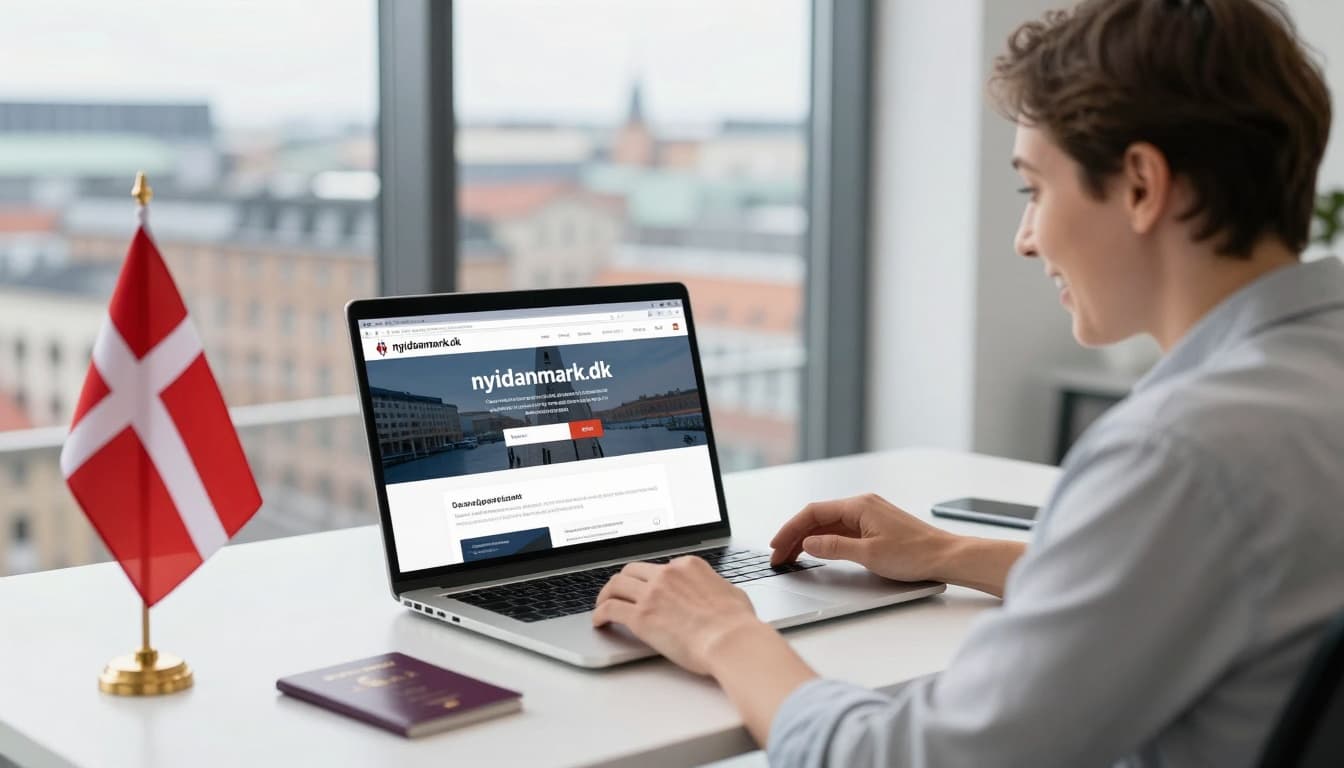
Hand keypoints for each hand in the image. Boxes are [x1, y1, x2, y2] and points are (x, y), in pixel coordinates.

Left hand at [592, 557, 766, 674]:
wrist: (731, 641)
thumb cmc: (737, 624)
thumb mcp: (732, 593)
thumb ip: (716, 588)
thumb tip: (716, 593)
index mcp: (688, 566)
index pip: (660, 567)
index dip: (651, 580)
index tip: (647, 589)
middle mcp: (667, 574)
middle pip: (633, 571)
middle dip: (624, 581)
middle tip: (619, 592)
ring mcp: (652, 593)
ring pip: (616, 584)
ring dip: (606, 594)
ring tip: (603, 604)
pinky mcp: (640, 616)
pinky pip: (610, 608)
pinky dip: (600, 613)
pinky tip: (599, 621)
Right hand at [769, 493, 957, 582]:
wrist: (946, 556)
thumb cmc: (916, 554)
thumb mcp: (869, 555)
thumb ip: (835, 547)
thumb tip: (809, 543)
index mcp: (859, 506)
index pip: (813, 513)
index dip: (790, 529)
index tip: (777, 545)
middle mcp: (862, 506)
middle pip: (818, 518)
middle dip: (795, 536)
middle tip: (779, 555)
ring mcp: (868, 516)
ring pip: (828, 524)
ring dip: (807, 539)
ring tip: (791, 557)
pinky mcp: (874, 526)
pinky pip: (841, 530)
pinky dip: (824, 540)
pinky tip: (816, 552)